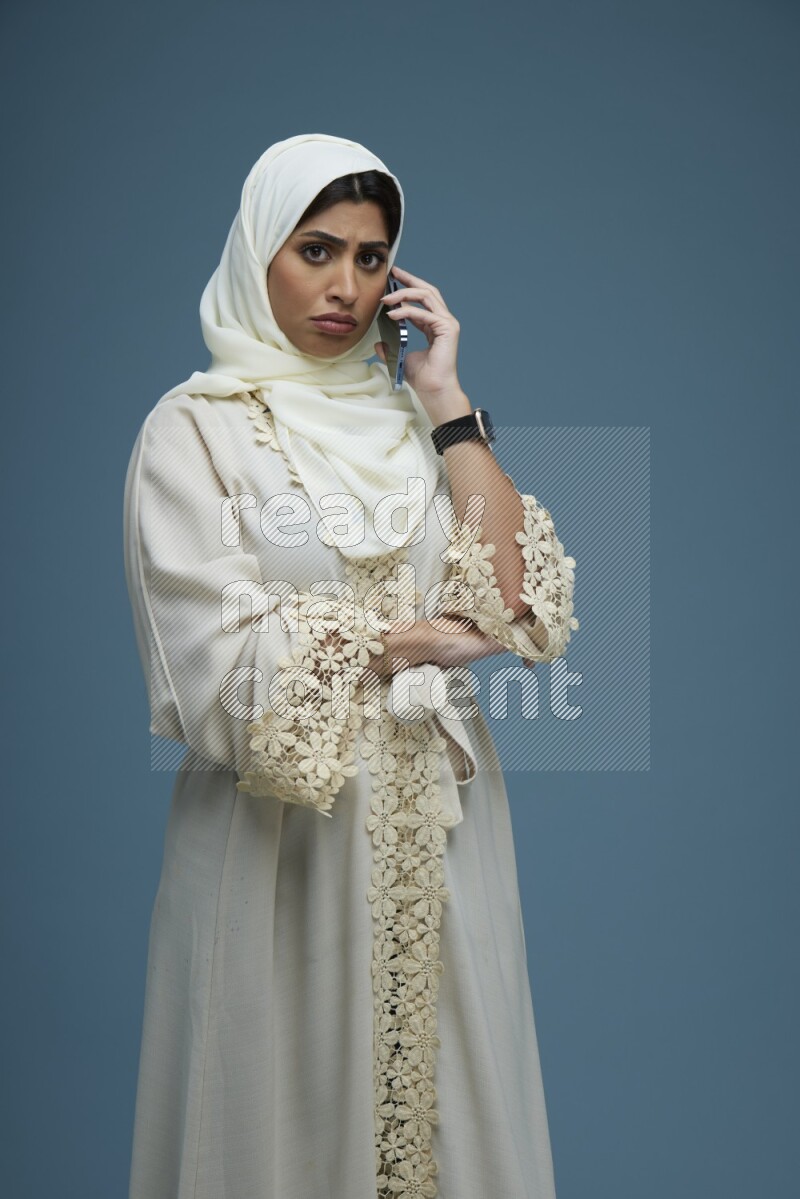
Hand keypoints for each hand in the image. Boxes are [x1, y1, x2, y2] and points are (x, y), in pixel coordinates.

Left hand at [373, 265, 471, 422]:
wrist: (434, 391)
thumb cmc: (422, 378)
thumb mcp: (401, 357)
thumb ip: (391, 347)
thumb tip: (377, 343)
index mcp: (434, 326)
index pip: (422, 300)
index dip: (407, 288)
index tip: (392, 280)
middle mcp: (443, 321)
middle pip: (427, 291)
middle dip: (409, 280)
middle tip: (393, 272)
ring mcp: (447, 324)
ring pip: (427, 296)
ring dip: (405, 293)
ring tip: (387, 297)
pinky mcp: (447, 329)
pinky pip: (424, 313)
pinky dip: (407, 311)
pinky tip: (392, 314)